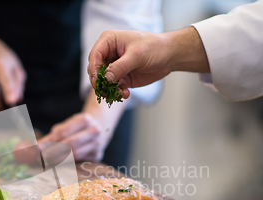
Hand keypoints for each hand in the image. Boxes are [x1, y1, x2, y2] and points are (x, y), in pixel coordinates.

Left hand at [39, 90, 125, 161]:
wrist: (100, 128)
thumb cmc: (78, 127)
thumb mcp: (68, 124)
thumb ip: (54, 135)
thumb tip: (38, 146)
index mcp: (85, 119)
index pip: (63, 132)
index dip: (49, 141)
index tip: (38, 148)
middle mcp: (94, 131)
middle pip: (70, 144)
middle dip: (54, 152)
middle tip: (42, 157)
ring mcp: (97, 144)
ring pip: (75, 154)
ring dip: (59, 159)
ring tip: (48, 161)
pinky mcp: (98, 155)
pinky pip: (80, 160)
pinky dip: (68, 163)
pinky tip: (59, 163)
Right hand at [88, 27, 209, 98]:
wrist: (169, 56)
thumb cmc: (154, 48)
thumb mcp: (137, 56)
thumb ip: (120, 67)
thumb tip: (105, 78)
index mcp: (109, 41)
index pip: (95, 55)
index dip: (93, 68)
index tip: (98, 81)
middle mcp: (109, 54)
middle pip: (95, 70)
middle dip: (100, 82)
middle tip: (106, 91)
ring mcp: (114, 67)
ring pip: (104, 82)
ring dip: (109, 90)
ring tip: (120, 94)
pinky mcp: (121, 78)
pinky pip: (113, 88)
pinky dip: (117, 93)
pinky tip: (125, 94)